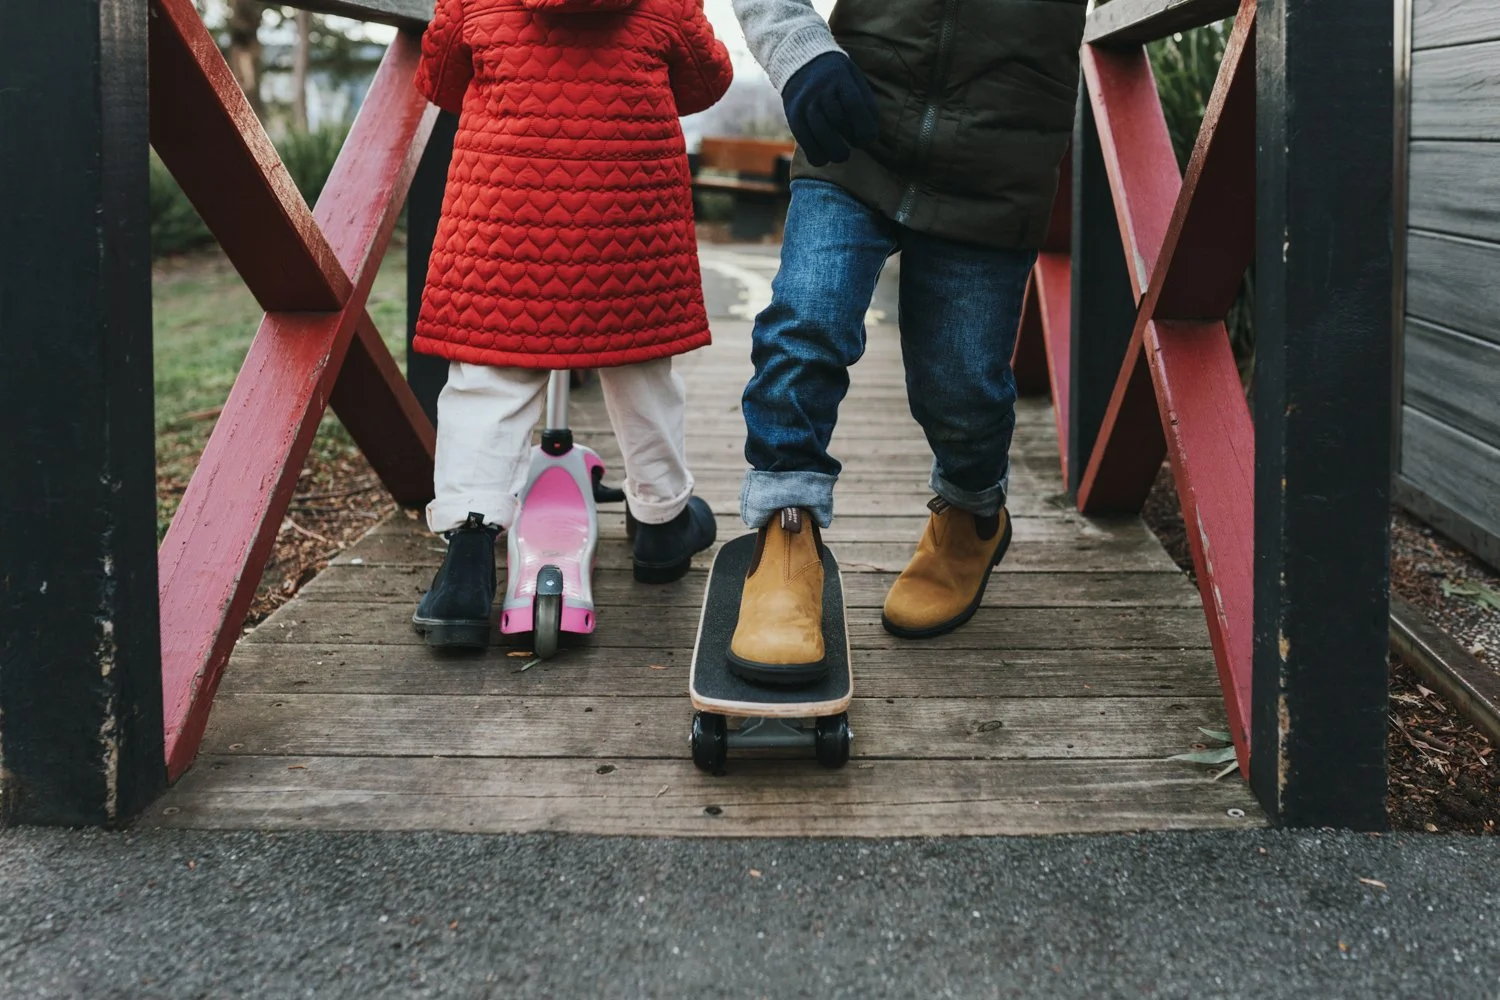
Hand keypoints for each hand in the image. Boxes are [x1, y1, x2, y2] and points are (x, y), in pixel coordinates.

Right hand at [782, 52, 878, 166]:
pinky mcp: (793, 115)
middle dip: (849, 137)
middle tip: (856, 145)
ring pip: (818, 130)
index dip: (863, 126)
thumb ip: (866, 104)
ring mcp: (805, 102)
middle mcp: (820, 89)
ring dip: (832, 149)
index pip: (854, 104)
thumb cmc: (837, 77)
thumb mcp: (855, 80)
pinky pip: (803, 138)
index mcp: (840, 77)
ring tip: (842, 156)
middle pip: (836, 118)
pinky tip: (824, 159)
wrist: (802, 62)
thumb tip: (870, 136)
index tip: (868, 139)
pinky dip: (814, 153)